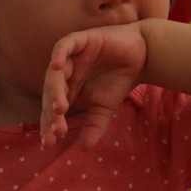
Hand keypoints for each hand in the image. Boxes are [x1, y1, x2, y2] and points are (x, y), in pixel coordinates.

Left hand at [41, 22, 147, 151]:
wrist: (142, 56)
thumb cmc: (118, 81)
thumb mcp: (105, 109)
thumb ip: (93, 127)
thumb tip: (83, 150)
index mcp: (66, 90)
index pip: (51, 109)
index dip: (48, 126)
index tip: (49, 144)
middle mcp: (64, 74)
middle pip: (50, 93)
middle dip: (52, 113)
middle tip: (57, 129)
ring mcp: (71, 57)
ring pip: (55, 73)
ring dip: (55, 89)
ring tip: (59, 107)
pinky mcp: (80, 40)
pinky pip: (65, 45)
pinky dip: (59, 54)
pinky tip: (56, 65)